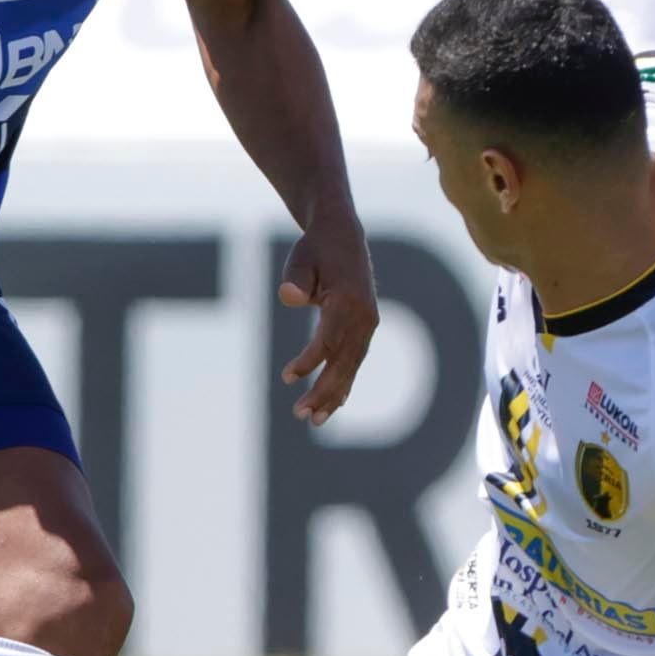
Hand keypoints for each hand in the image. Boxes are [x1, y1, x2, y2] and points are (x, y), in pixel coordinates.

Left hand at [275, 220, 377, 427]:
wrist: (343, 235)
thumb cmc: (316, 248)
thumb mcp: (301, 257)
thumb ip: (295, 278)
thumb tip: (289, 296)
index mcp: (349, 301)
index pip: (328, 341)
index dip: (308, 362)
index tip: (286, 378)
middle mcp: (364, 316)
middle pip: (343, 361)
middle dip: (323, 391)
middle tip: (301, 414)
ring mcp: (368, 323)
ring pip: (351, 366)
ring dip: (334, 394)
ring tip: (315, 420)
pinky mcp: (364, 327)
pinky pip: (354, 360)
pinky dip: (344, 382)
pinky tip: (334, 404)